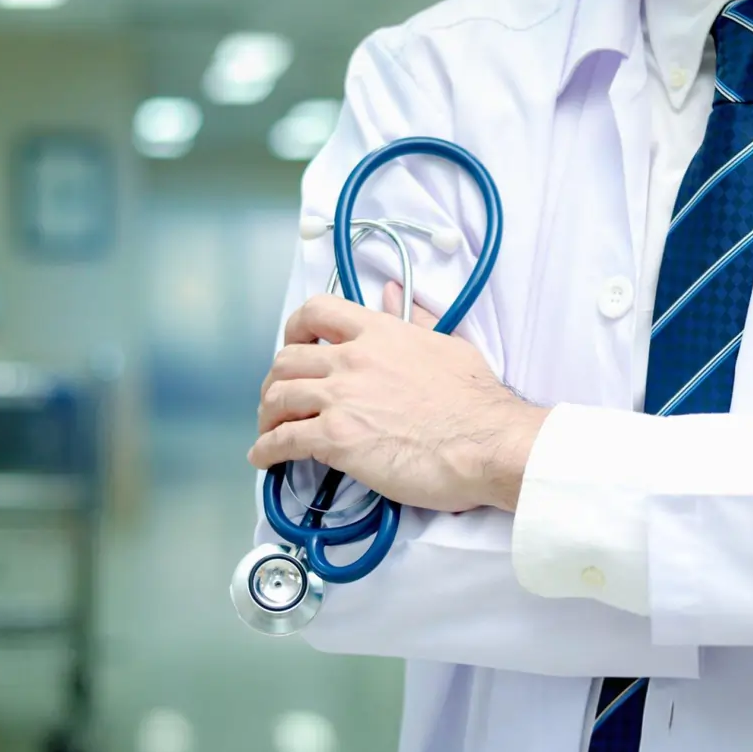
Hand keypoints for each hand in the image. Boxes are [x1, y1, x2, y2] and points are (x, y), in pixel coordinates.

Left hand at [248, 284, 547, 512]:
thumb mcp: (447, 344)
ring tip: (269, 430)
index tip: (293, 345)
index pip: (316, 311)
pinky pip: (284, 440)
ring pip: (278, 397)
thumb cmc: (477, 401)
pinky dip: (266, 450)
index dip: (294, 329)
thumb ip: (414, 318)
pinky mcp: (337, 439)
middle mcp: (352, 359)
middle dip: (275, 380)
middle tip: (280, 399)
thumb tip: (393, 292)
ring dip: (267, 415)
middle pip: (287, 360)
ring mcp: (342, 398)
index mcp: (379, 332)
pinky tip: (264, 458)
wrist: (488, 442)